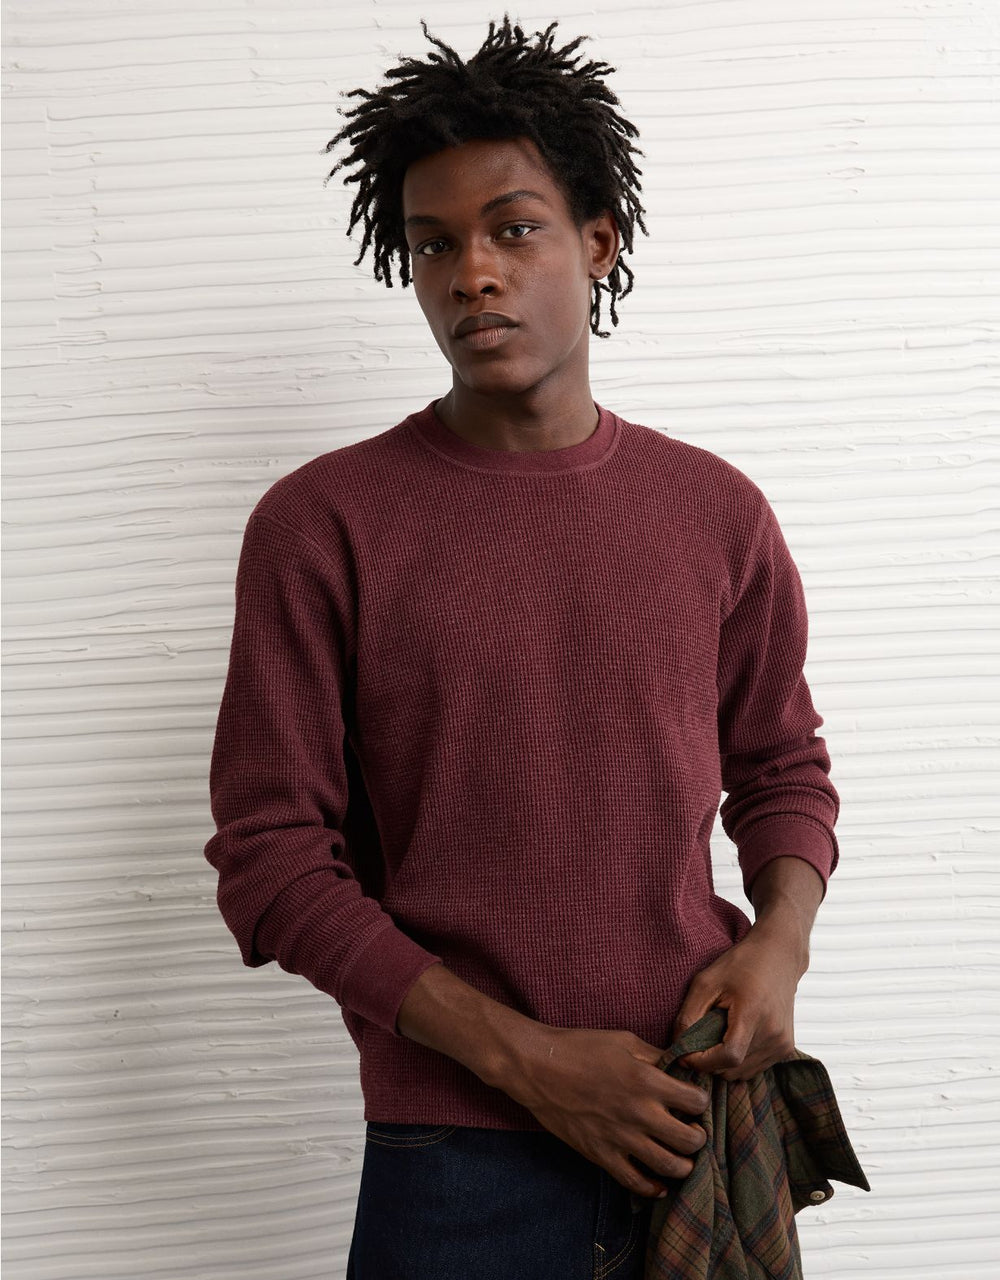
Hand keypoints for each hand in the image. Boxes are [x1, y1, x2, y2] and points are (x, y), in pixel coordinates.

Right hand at [503, 1025, 709, 1199]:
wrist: (538, 1068)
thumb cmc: (580, 1047)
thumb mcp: (623, 1041)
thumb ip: (656, 1056)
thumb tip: (681, 1066)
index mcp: (647, 1081)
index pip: (696, 1101)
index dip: (700, 1100)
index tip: (694, 1100)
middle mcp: (639, 1113)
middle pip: (689, 1140)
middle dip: (698, 1136)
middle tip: (693, 1130)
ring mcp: (620, 1138)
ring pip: (669, 1167)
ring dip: (684, 1164)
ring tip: (681, 1156)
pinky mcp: (601, 1155)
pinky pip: (635, 1182)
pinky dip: (653, 1187)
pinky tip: (659, 1183)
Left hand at [670, 923, 806, 1079]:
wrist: (778, 956)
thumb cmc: (740, 965)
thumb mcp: (706, 982)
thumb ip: (688, 1016)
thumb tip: (678, 1048)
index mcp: (754, 1013)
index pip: (728, 1057)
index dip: (703, 1062)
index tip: (685, 1053)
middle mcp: (773, 1033)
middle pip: (733, 1069)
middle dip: (709, 1062)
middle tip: (699, 1040)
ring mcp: (782, 1043)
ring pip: (742, 1073)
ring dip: (723, 1063)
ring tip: (717, 1035)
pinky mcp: (786, 1049)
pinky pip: (754, 1068)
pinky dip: (739, 1061)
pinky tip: (733, 1037)